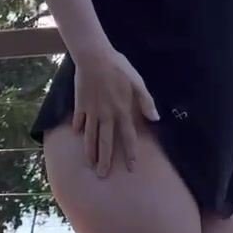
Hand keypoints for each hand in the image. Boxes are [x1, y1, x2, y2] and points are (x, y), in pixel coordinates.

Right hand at [72, 44, 158, 176]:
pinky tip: (78, 136)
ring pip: (90, 136)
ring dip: (90, 152)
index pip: (128, 137)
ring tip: (90, 164)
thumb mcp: (137, 82)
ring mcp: (91, 111)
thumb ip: (146, 101)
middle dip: (105, 160)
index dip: (130, 153)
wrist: (94, 57)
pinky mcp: (80, 105)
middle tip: (102, 175)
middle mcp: (106, 115)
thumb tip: (155, 118)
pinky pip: (79, 121)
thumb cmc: (118, 67)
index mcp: (122, 111)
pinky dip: (78, 129)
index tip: (131, 168)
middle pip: (105, 142)